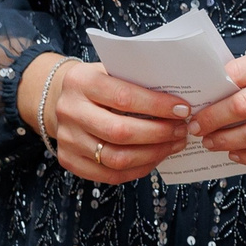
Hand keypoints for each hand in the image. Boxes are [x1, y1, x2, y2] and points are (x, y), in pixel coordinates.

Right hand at [18, 52, 188, 185]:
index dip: (157, 106)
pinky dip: (139, 169)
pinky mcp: (68, 160)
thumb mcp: (113, 70)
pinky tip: (156, 157)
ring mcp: (66, 138)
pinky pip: (110, 175)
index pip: (124, 98)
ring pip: (117, 158)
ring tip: (174, 144)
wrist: (62, 98)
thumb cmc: (100, 83)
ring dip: (153, 154)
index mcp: (81, 81)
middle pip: (120, 132)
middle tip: (182, 130)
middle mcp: (69, 110)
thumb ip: (138, 81)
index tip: (183, 109)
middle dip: (159, 134)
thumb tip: (180, 102)